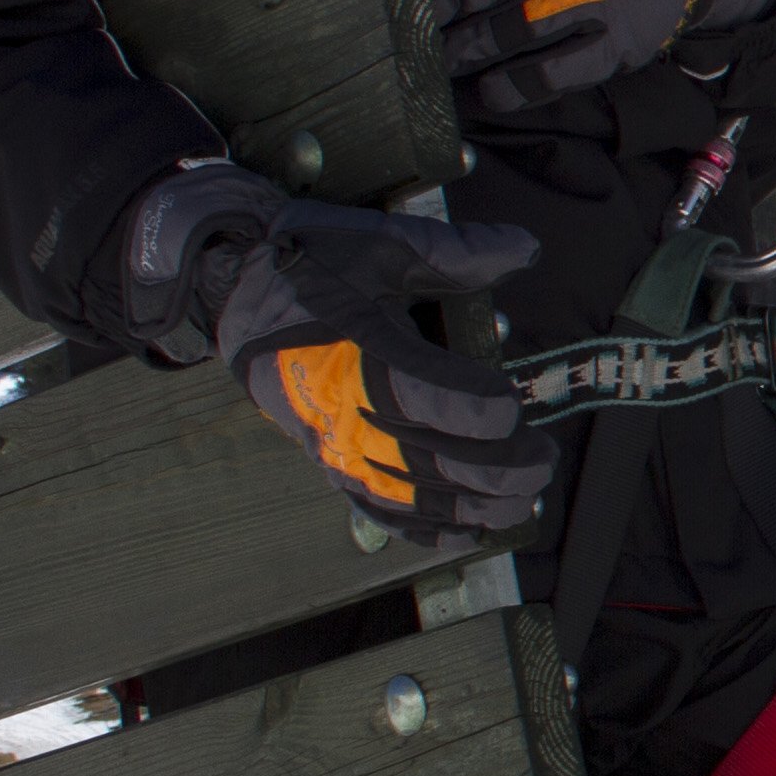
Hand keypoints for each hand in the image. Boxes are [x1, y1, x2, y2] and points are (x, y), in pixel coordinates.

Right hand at [208, 198, 555, 546]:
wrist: (233, 286)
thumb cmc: (309, 262)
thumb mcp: (380, 242)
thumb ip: (456, 252)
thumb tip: (525, 248)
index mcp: (355, 353)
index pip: (422, 396)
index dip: (475, 407)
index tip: (512, 404)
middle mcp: (341, 411)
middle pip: (425, 460)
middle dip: (494, 471)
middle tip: (542, 464)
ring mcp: (332, 444)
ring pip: (407, 496)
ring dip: (471, 507)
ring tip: (521, 504)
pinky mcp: (326, 461)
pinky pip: (374, 508)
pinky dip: (422, 528)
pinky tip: (466, 532)